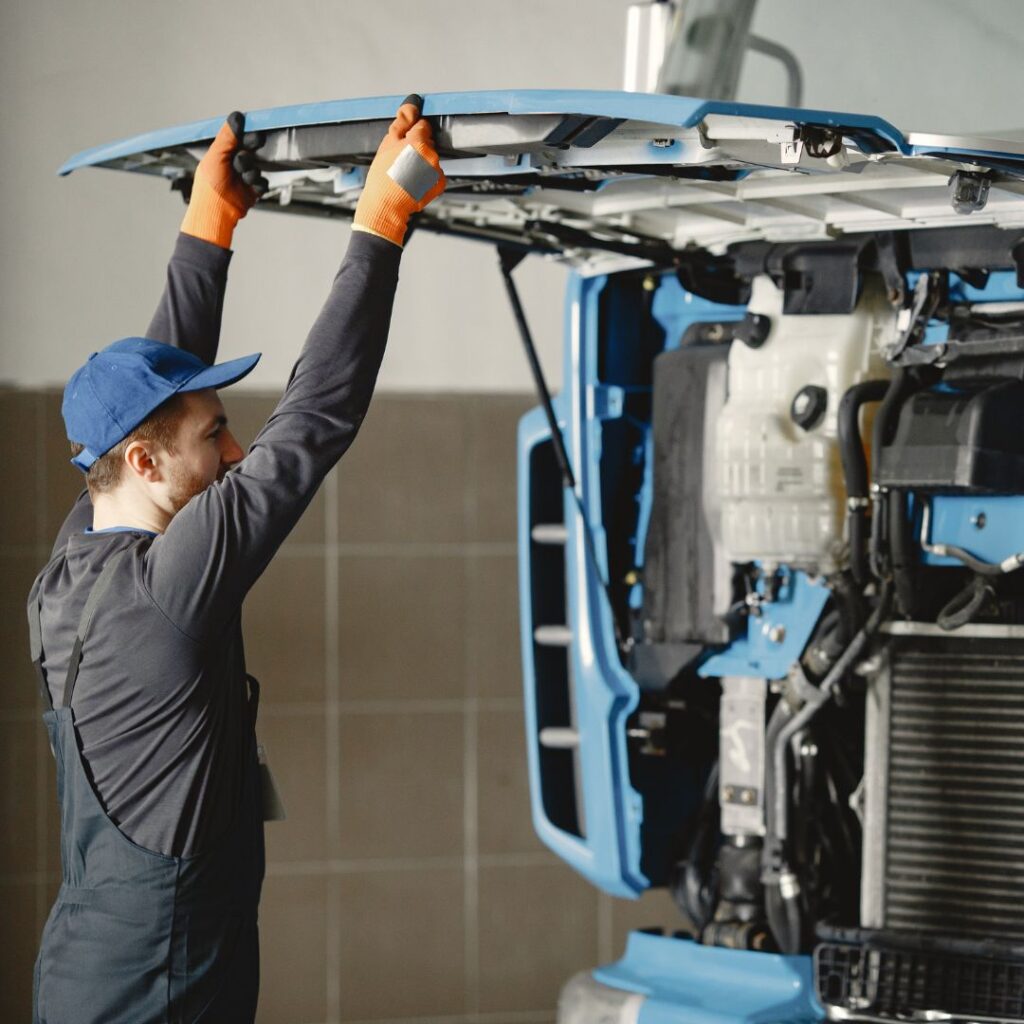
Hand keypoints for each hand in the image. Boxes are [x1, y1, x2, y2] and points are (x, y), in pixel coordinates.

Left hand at [181, 112, 264, 248]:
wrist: (216, 211)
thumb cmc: (209, 184)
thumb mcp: (216, 155)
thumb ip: (227, 136)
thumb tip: (237, 115)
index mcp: (221, 153)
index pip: (238, 138)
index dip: (246, 135)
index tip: (253, 133)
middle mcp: (233, 164)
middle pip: (250, 151)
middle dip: (249, 153)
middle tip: (249, 151)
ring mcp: (243, 177)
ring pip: (257, 167)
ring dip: (251, 171)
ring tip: (243, 177)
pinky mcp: (252, 191)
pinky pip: (263, 182)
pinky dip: (258, 184)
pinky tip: (251, 187)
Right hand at [353, 95, 445, 247]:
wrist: (385, 206)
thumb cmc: (382, 177)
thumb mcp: (387, 144)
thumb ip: (402, 122)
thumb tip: (412, 106)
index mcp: (419, 142)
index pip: (423, 126)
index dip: (412, 134)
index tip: (404, 143)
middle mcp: (432, 155)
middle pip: (428, 143)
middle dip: (417, 149)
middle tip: (401, 162)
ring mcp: (437, 170)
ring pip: (431, 159)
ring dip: (422, 163)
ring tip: (406, 175)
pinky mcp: (440, 183)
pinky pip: (435, 174)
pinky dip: (427, 177)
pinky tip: (414, 183)